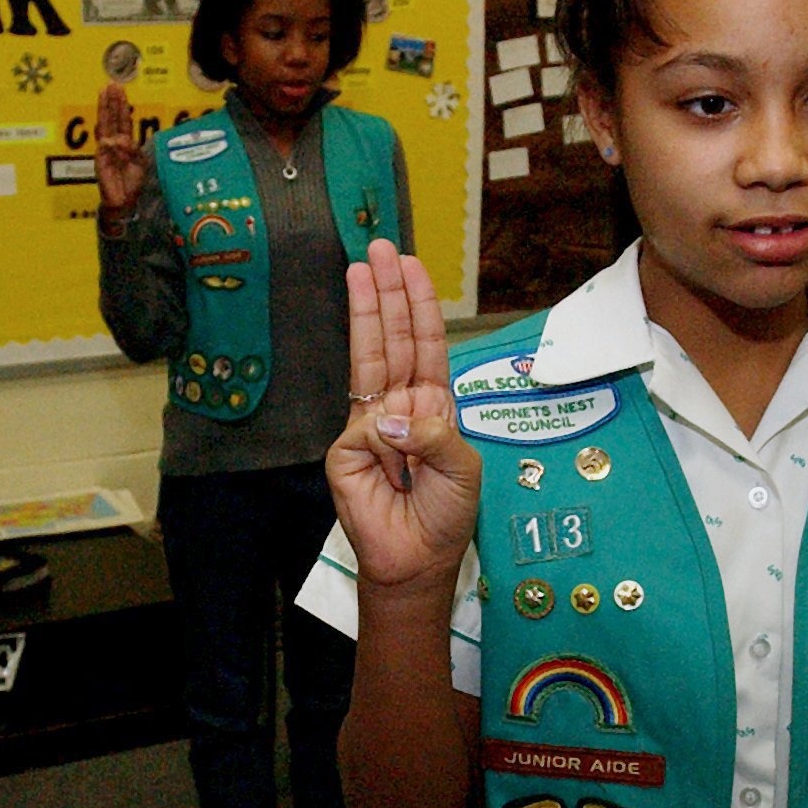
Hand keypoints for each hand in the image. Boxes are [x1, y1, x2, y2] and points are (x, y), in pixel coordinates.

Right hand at [94, 82, 149, 216]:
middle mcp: (113, 143)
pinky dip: (107, 141)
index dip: (121, 105)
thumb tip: (122, 139)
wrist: (123, 202)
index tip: (119, 90)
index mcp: (124, 143)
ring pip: (104, 126)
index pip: (122, 120)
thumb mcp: (139, 163)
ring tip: (103, 94)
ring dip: (104, 110)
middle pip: (112, 118)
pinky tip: (107, 134)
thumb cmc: (131, 183)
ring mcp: (105, 151)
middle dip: (111, 101)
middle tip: (111, 84)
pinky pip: (103, 147)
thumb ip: (133, 149)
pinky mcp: (100, 161)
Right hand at [326, 239, 481, 590]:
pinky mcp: (345, 451)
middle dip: (387, 291)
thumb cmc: (445, 516)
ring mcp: (369, 425)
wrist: (417, 560)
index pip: (425, 344)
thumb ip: (435, 433)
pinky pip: (368, 431)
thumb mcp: (462, 468)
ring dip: (366, 311)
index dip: (418, 305)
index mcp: (432, 406)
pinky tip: (395, 469)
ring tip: (360, 268)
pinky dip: (386, 444)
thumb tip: (390, 415)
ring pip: (369, 358)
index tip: (409, 265)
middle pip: (393, 338)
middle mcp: (399, 406)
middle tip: (378, 247)